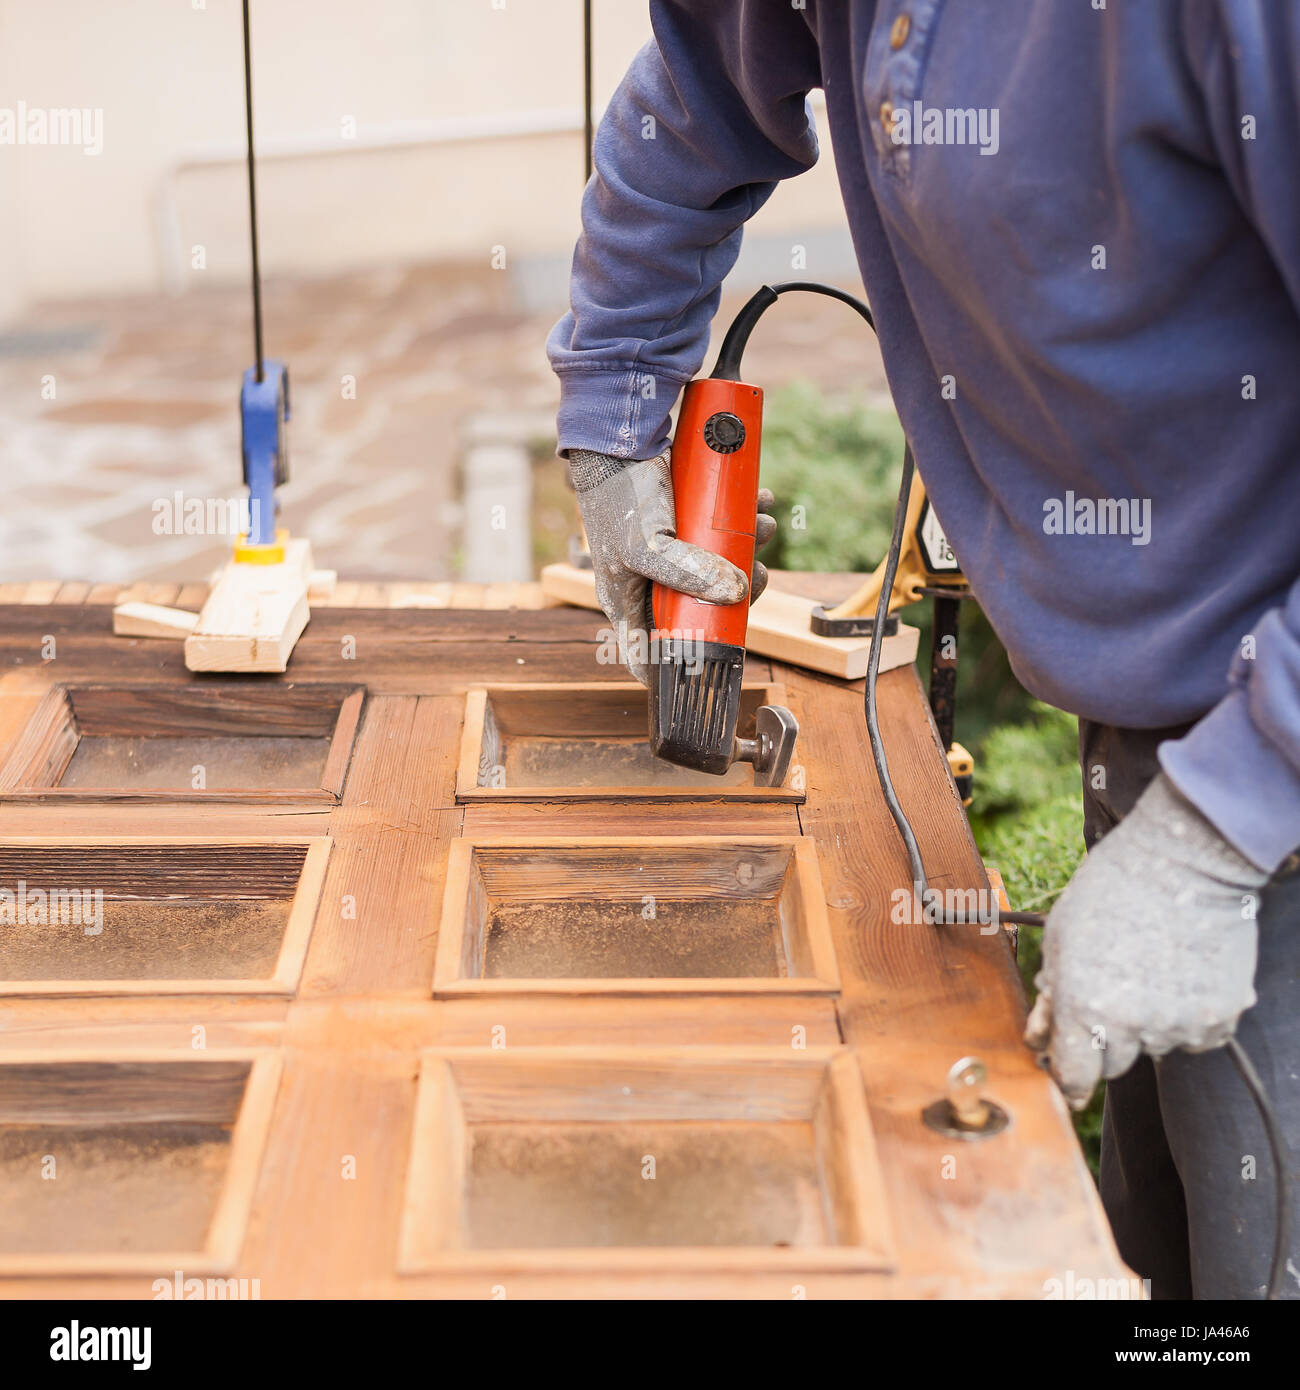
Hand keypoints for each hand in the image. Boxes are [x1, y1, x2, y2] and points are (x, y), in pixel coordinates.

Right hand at [568, 448, 775, 684]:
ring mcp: (669, 554)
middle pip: (699, 610)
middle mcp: (649, 583)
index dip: (677, 671)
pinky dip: (744, 521)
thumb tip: (737, 593)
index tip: (711, 669)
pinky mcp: (685, 526)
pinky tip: (761, 503)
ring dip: (749, 549)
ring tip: (764, 526)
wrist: (618, 437)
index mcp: (628, 602)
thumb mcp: (647, 546)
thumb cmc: (618, 499)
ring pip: (716, 569)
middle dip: (736, 594)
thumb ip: (688, 575)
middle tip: (757, 575)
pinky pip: (721, 534)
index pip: (648, 655)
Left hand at [1025, 772, 1264, 1108]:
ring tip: (1148, 970)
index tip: (1069, 1079)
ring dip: (1147, 1024)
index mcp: (1082, 1006)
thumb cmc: (1112, 890)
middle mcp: (1129, 1025)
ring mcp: (1176, 1024)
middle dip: (1104, 1039)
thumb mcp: (1061, 937)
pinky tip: (1178, 975)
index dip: (1068, 1079)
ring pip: (1153, 1048)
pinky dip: (1185, 1017)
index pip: (1073, 1076)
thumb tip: (1040, 1036)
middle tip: (1111, 994)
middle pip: (1112, 1065)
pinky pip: (1193, 1037)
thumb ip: (1051, 993)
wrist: (1183, 864)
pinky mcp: (1217, 1017)